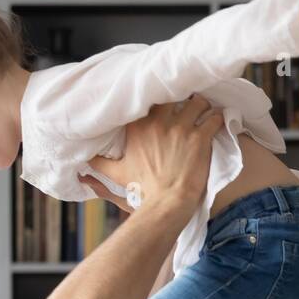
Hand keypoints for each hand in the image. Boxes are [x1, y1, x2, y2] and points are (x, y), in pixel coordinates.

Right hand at [77, 95, 224, 219]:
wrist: (166, 204)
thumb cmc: (142, 189)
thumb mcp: (115, 175)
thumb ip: (98, 163)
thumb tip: (80, 161)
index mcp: (138, 127)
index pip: (147, 99)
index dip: (157, 96)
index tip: (163, 99)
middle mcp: (159, 122)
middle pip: (175, 94)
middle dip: (182, 97)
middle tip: (186, 102)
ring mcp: (181, 128)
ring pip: (198, 101)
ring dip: (203, 106)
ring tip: (204, 111)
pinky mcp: (201, 137)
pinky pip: (215, 117)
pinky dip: (218, 118)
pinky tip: (218, 121)